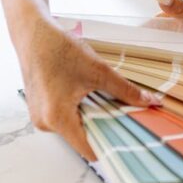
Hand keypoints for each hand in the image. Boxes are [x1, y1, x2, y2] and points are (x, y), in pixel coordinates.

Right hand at [14, 14, 158, 160]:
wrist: (33, 33)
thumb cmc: (57, 49)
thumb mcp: (98, 70)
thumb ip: (125, 90)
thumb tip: (149, 102)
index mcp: (57, 118)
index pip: (89, 149)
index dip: (110, 146)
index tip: (128, 141)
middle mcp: (45, 122)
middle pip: (82, 138)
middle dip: (103, 126)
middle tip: (121, 113)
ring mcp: (40, 116)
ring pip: (74, 127)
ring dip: (90, 116)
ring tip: (99, 97)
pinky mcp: (40, 109)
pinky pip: (64, 118)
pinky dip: (78, 109)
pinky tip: (84, 93)